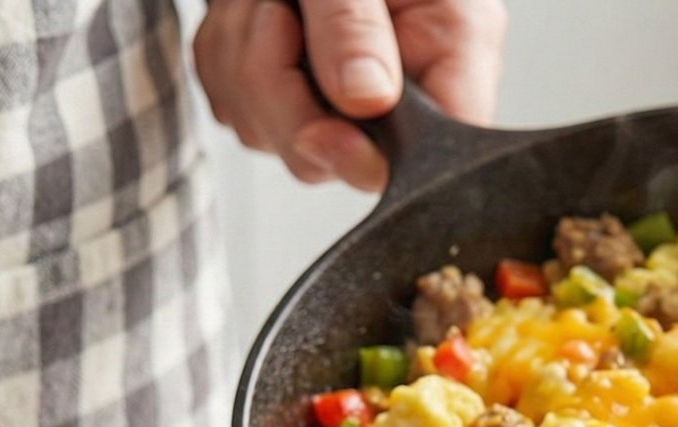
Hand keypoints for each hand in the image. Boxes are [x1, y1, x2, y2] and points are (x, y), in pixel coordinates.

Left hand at [194, 0, 507, 191]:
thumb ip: (355, 26)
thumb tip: (364, 100)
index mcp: (451, 48)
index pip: (436, 151)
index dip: (373, 159)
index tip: (329, 131)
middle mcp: (405, 84)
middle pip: (340, 160)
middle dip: (285, 97)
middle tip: (279, 21)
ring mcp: (345, 96)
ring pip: (275, 137)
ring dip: (245, 66)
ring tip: (267, 4)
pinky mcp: (291, 94)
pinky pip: (238, 110)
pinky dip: (225, 61)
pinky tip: (251, 16)